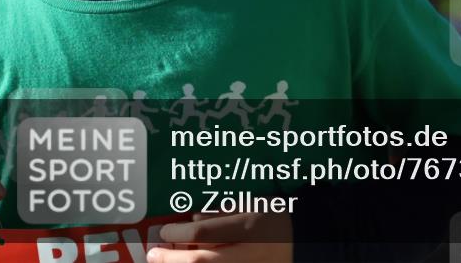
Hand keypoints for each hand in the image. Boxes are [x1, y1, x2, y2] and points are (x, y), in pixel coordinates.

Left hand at [147, 211, 293, 262]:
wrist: (306, 239)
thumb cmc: (279, 215)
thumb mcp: (253, 204)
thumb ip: (223, 212)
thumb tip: (192, 222)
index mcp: (249, 226)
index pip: (203, 235)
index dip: (177, 235)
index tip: (165, 232)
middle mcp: (249, 252)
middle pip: (201, 262)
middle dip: (171, 260)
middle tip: (154, 254)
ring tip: (166, 261)